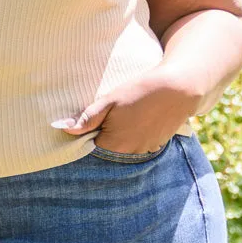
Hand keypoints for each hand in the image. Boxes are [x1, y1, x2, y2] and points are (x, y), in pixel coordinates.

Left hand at [51, 66, 201, 154]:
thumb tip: (62, 129)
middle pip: (108, 153)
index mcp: (114, 145)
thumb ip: (87, 118)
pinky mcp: (157, 146)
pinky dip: (134, 137)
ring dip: (119, 139)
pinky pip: (138, 147)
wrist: (178, 88)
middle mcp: (130, 154)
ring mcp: (146, 151)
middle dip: (102, 139)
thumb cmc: (140, 92)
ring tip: (124, 119)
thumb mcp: (110, 101)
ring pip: (124, 150)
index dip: (86, 139)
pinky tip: (137, 121)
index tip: (87, 126)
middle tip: (107, 119)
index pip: (90, 150)